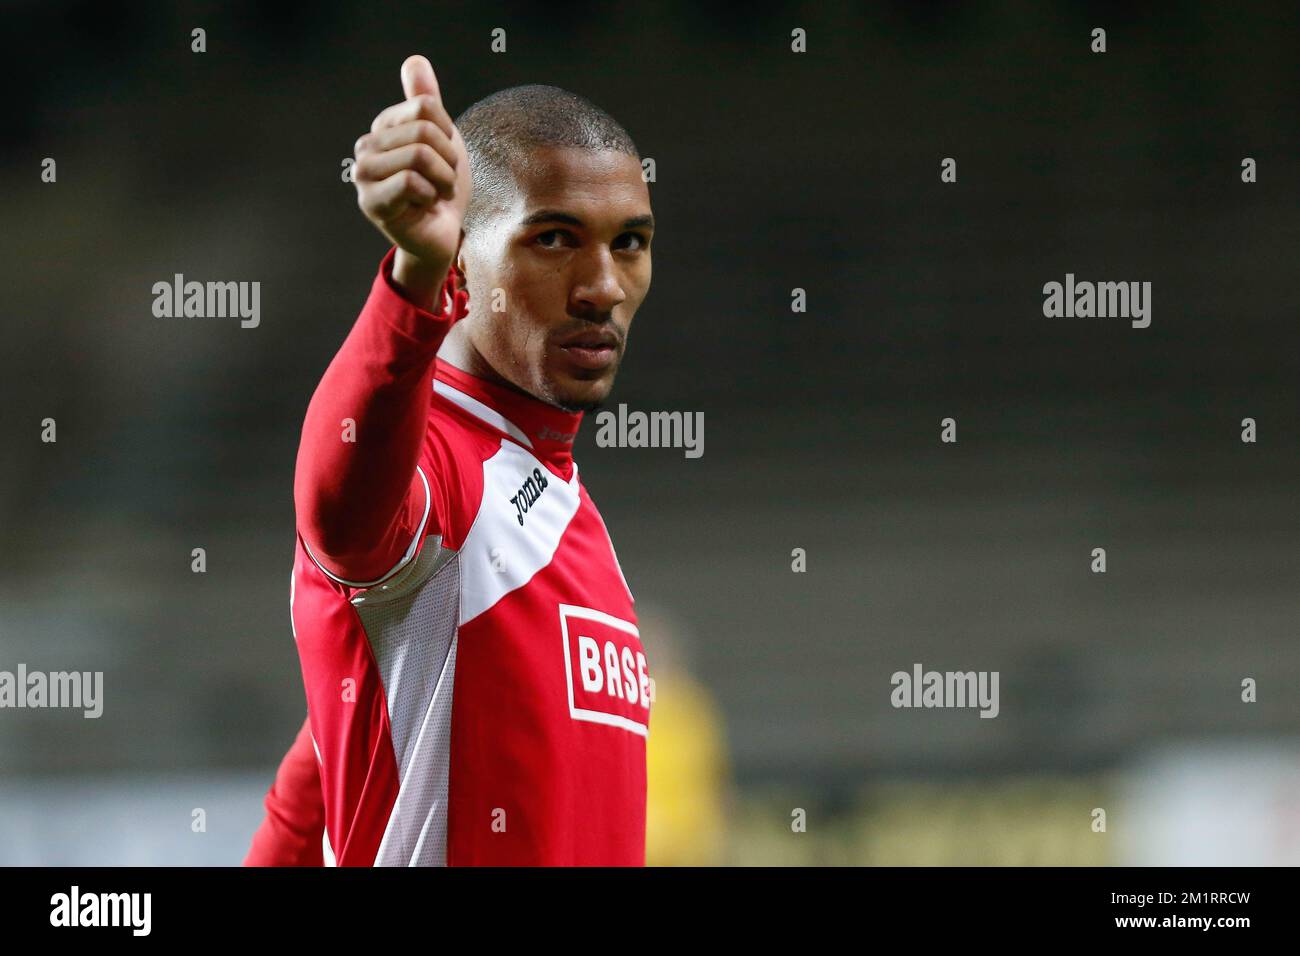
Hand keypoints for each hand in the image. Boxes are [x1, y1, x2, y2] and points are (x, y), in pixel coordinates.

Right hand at [353, 55, 472, 306]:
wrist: (442, 236)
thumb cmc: (442, 189)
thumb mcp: (443, 139)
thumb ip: (426, 102)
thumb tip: (415, 60)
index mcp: (382, 128)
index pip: (425, 107)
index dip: (449, 134)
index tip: (445, 158)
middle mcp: (366, 147)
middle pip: (423, 131)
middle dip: (448, 160)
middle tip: (443, 182)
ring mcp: (363, 176)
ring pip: (418, 154)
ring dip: (442, 179)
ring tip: (436, 194)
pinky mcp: (371, 203)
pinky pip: (412, 181)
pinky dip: (430, 195)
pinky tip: (424, 207)